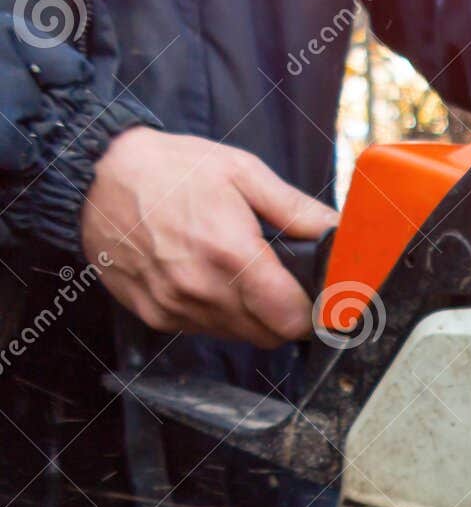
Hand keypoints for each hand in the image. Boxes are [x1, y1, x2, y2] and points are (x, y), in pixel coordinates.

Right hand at [82, 127, 339, 348]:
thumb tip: (340, 233)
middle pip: (271, 335)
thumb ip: (297, 210)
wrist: (94, 176)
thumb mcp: (242, 172)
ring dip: (253, 316)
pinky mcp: (155, 316)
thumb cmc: (169, 170)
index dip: (314, 311)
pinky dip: (218, 315)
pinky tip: (210, 279)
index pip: (293, 319)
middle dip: (287, 314)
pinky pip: (204, 330)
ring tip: (243, 274)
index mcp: (231, 255)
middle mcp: (202, 291)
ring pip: (239, 336)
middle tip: (284, 282)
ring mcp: (175, 308)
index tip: (318, 294)